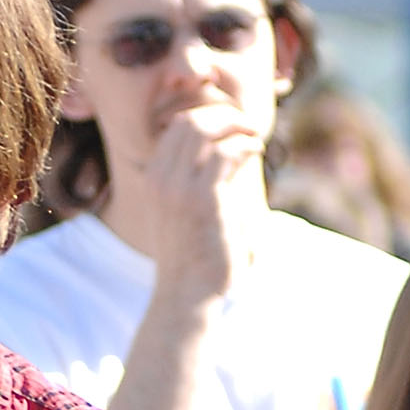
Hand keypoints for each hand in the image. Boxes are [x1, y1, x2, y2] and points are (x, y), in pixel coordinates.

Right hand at [139, 104, 267, 307]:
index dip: (207, 116)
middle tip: (246, 125)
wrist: (185, 296)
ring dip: (236, 125)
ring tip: (254, 135)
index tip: (230, 125)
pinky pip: (225, 153)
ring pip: (205, 129)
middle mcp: (161, 178)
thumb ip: (195, 183)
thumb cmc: (191, 259)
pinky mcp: (203, 200)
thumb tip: (228, 153)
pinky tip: (256, 150)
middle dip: (222, 114)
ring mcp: (179, 188)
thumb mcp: (183, 214)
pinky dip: (243, 144)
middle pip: (189, 120)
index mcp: (154, 178)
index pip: (176, 127)